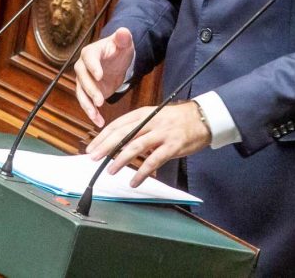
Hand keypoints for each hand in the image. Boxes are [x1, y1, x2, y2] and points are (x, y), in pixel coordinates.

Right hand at [73, 28, 134, 127]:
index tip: (99, 76)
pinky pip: (87, 103)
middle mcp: (83, 66)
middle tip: (100, 100)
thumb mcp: (124, 43)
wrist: (116, 60)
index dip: (93, 67)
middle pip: (82, 78)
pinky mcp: (88, 91)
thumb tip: (124, 31)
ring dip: (88, 105)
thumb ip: (123, 38)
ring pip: (81, 93)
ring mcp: (84, 80)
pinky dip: (92, 113)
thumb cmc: (119, 49)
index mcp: (90, 53)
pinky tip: (99, 122)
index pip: (89, 59)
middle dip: (91, 90)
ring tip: (96, 116)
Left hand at [86, 101, 210, 186]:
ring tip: (111, 170)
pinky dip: (142, 172)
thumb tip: (119, 143)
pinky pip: (154, 160)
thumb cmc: (177, 119)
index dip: (102, 137)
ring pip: (135, 146)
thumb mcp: (154, 118)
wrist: (203, 118)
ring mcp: (161, 133)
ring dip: (120, 159)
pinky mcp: (172, 146)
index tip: (91, 147)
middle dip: (105, 147)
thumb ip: (138, 129)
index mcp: (143, 113)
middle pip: (122, 134)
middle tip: (94, 158)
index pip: (117, 124)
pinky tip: (134, 181)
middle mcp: (150, 121)